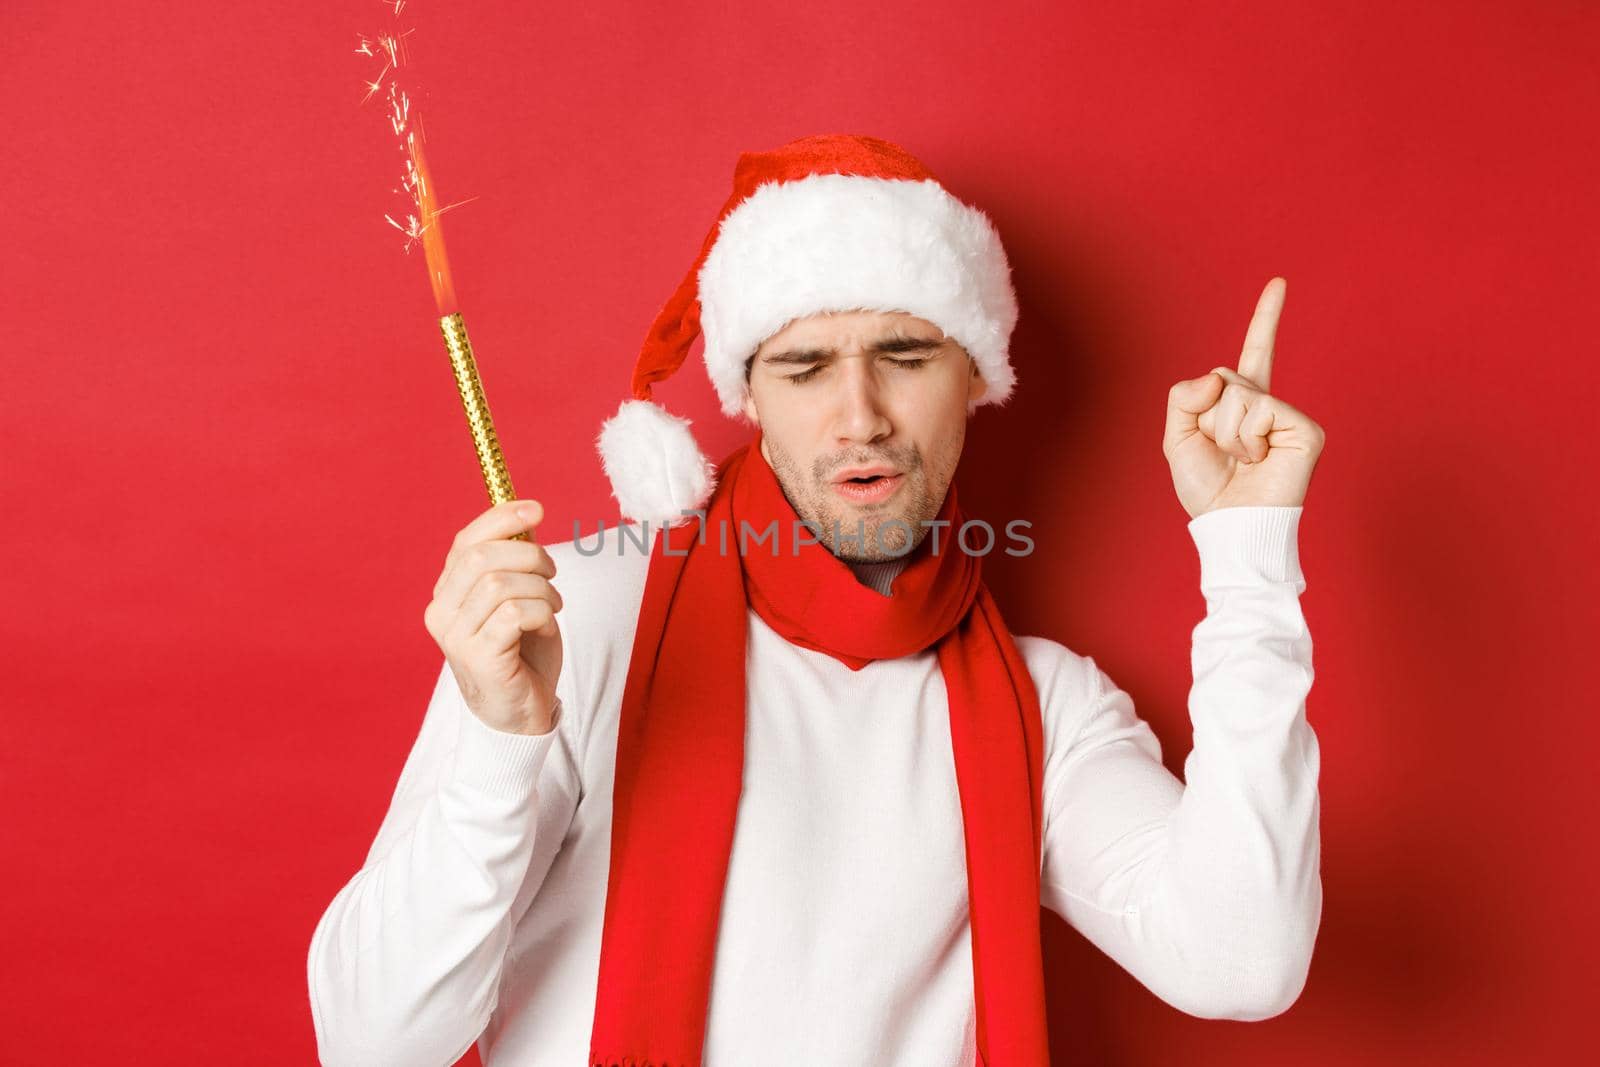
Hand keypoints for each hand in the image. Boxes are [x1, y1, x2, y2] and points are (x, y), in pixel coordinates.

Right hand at [423, 499, 563, 734]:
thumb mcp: (517, 598)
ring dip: (540, 589)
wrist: (520, 713)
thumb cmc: (521, 653)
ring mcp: (456, 638)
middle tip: (551, 572)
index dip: (501, 519)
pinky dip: (540, 613)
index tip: (536, 509)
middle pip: (479, 558)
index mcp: (447, 593)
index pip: (464, 542)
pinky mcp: (479, 659)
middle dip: (528, 555)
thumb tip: (527, 517)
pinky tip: (545, 627)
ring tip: (552, 606)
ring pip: (500, 585)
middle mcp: (442, 614)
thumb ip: (515, 562)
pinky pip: (513, 614)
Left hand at [1163, 277, 1326, 517]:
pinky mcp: (1306, 429)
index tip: (1279, 282)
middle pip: (1224, 378)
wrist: (1230, 525)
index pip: (1255, 352)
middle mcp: (1269, 404)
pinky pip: (1260, 410)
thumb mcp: (1176, 438)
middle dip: (1208, 416)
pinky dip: (1247, 438)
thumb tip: (1217, 378)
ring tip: (1242, 460)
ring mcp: (1289, 415)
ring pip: (1237, 395)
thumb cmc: (1208, 489)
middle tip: (1225, 452)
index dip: (1266, 318)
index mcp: (1243, 403)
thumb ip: (1182, 398)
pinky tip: (1259, 460)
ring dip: (1225, 431)